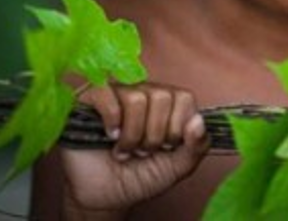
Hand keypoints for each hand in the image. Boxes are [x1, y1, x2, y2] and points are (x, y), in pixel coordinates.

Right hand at [60, 83, 209, 216]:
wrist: (105, 196)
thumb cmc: (141, 176)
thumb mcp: (178, 166)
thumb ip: (197, 146)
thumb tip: (198, 121)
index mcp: (169, 104)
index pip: (185, 98)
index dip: (177, 127)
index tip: (166, 147)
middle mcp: (145, 92)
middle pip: (162, 97)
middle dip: (154, 135)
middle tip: (143, 151)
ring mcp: (117, 93)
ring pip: (137, 99)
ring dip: (132, 134)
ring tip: (126, 149)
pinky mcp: (89, 98)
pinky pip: (105, 93)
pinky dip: (111, 119)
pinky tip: (110, 135)